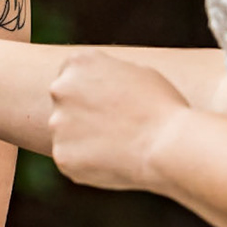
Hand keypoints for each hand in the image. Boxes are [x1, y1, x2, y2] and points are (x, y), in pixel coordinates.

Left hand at [48, 51, 189, 189]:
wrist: (169, 146)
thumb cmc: (162, 108)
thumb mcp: (138, 73)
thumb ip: (109, 75)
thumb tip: (99, 84)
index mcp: (78, 63)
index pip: (71, 76)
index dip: (91, 93)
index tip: (108, 105)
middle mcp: (60, 89)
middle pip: (65, 105)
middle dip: (83, 116)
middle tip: (114, 128)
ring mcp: (57, 124)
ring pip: (66, 134)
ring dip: (85, 141)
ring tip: (118, 146)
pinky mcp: (61, 155)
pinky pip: (71, 159)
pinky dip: (87, 164)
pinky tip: (113, 162)